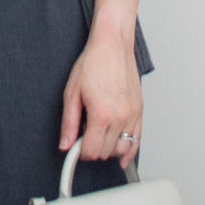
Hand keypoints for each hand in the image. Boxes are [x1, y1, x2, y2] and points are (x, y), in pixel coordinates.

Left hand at [60, 23, 141, 169]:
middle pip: (106, 153)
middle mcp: (120, 118)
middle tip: (84, 134)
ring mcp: (132, 115)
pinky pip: (138, 140)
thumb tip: (65, 144)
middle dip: (93, 148)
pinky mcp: (139, 111)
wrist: (113, 46)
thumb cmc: (94, 64)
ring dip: (109, 149)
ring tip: (99, 135)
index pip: (92, 151)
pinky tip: (123, 158)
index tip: (75, 145)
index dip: (80, 152)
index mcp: (102, 115)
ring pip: (122, 149)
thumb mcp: (72, 94)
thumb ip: (69, 123)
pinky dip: (130, 151)